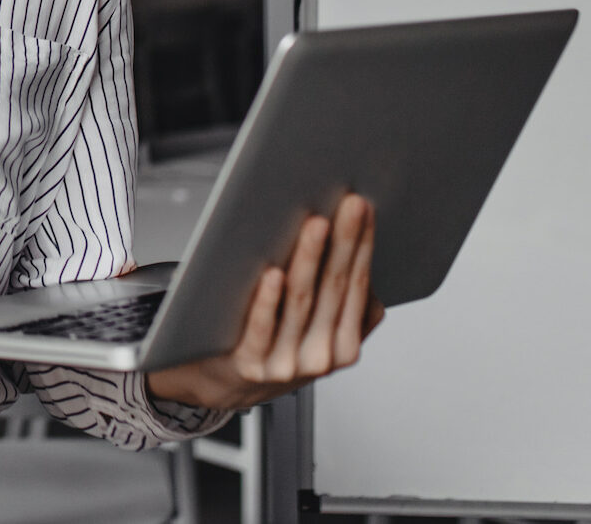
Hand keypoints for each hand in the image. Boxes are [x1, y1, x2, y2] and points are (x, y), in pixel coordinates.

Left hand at [143, 192, 384, 411]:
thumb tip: (358, 250)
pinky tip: (272, 274)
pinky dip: (268, 301)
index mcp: (344, 345)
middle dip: (344, 242)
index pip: (356, 286)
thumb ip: (342, 301)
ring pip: (301, 302)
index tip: (363, 208)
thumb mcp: (319, 329)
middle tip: (350, 205)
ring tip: (315, 225)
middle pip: (334, 289)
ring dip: (309, 260)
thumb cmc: (275, 344)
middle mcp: (320, 356)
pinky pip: (261, 329)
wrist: (226, 384)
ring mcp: (286, 363)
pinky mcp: (250, 365)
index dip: (362, 246)